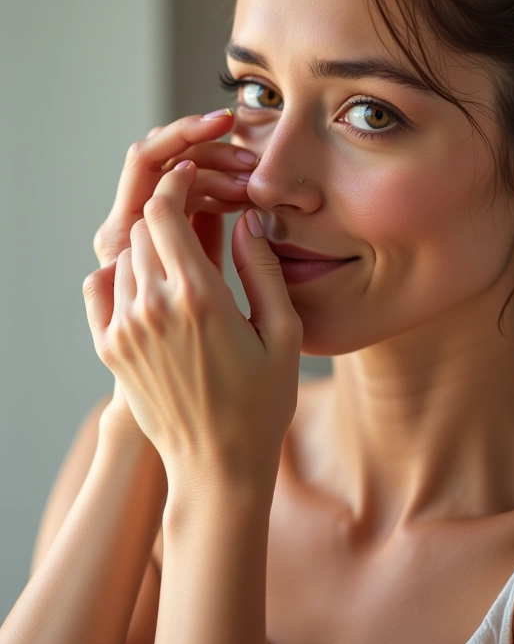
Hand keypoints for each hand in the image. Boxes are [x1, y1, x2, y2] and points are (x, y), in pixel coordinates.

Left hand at [91, 110, 257, 437]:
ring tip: (181, 251)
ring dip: (150, 242)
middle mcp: (152, 308)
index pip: (164, 213)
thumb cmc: (262, 402)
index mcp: (198, 298)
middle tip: (197, 212)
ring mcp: (124, 330)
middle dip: (168, 208)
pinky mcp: (111, 350)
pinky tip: (151, 281)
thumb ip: (261, 269)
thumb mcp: (283, 334)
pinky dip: (121, 271)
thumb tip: (247, 220)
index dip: (178, 186)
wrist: (217, 465)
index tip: (195, 178)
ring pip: (124, 256)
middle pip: (142, 228)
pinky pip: (100, 288)